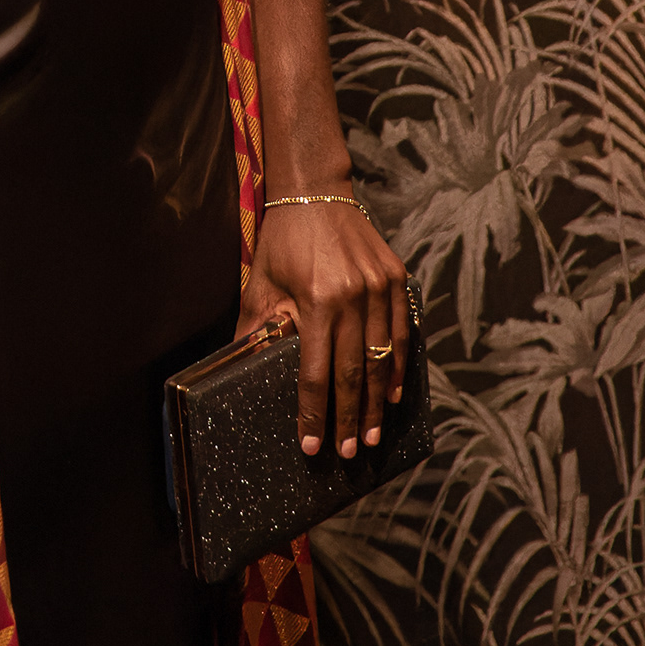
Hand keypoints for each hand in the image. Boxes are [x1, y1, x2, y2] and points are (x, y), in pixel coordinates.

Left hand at [238, 196, 407, 462]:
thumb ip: (256, 329)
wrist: (315, 192)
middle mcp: (353, 295)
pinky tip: (394, 392)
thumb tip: (242, 372)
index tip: (311, 445)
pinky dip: (399, 365)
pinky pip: (402, 331)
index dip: (314, 412)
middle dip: (351, 419)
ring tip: (373, 435)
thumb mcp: (261, 284)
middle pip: (354, 372)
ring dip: (379, 402)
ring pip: (382, 358)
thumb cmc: (282, 241)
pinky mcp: (396, 277)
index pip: (316, 371)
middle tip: (351, 453)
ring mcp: (380, 286)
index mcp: (316, 299)